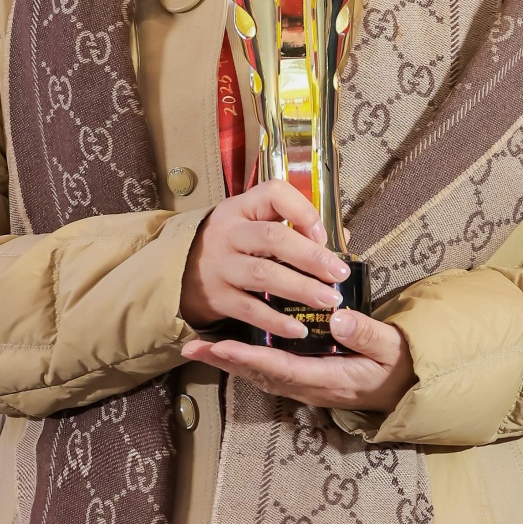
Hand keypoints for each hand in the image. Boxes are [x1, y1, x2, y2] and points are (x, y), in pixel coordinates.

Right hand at [179, 179, 351, 338]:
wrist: (180, 268)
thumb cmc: (232, 243)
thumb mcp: (252, 221)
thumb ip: (294, 226)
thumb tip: (342, 236)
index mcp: (243, 207)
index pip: (274, 194)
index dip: (303, 211)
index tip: (323, 234)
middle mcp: (230, 233)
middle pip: (273, 237)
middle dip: (311, 256)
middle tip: (339, 274)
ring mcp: (221, 266)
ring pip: (263, 275)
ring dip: (300, 288)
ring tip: (329, 300)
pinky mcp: (217, 297)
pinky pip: (250, 310)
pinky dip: (276, 321)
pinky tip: (299, 329)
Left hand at [180, 304, 416, 416]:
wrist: (408, 388)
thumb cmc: (399, 365)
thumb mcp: (392, 348)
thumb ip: (367, 334)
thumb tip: (338, 318)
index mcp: (330, 379)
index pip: (282, 369)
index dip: (249, 359)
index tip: (222, 347)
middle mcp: (311, 388)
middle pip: (261, 376)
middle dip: (226, 362)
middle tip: (192, 348)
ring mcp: (307, 387)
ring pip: (262, 376)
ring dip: (231, 363)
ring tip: (200, 348)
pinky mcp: (306, 380)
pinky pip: (271, 372)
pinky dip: (247, 362)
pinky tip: (230, 351)